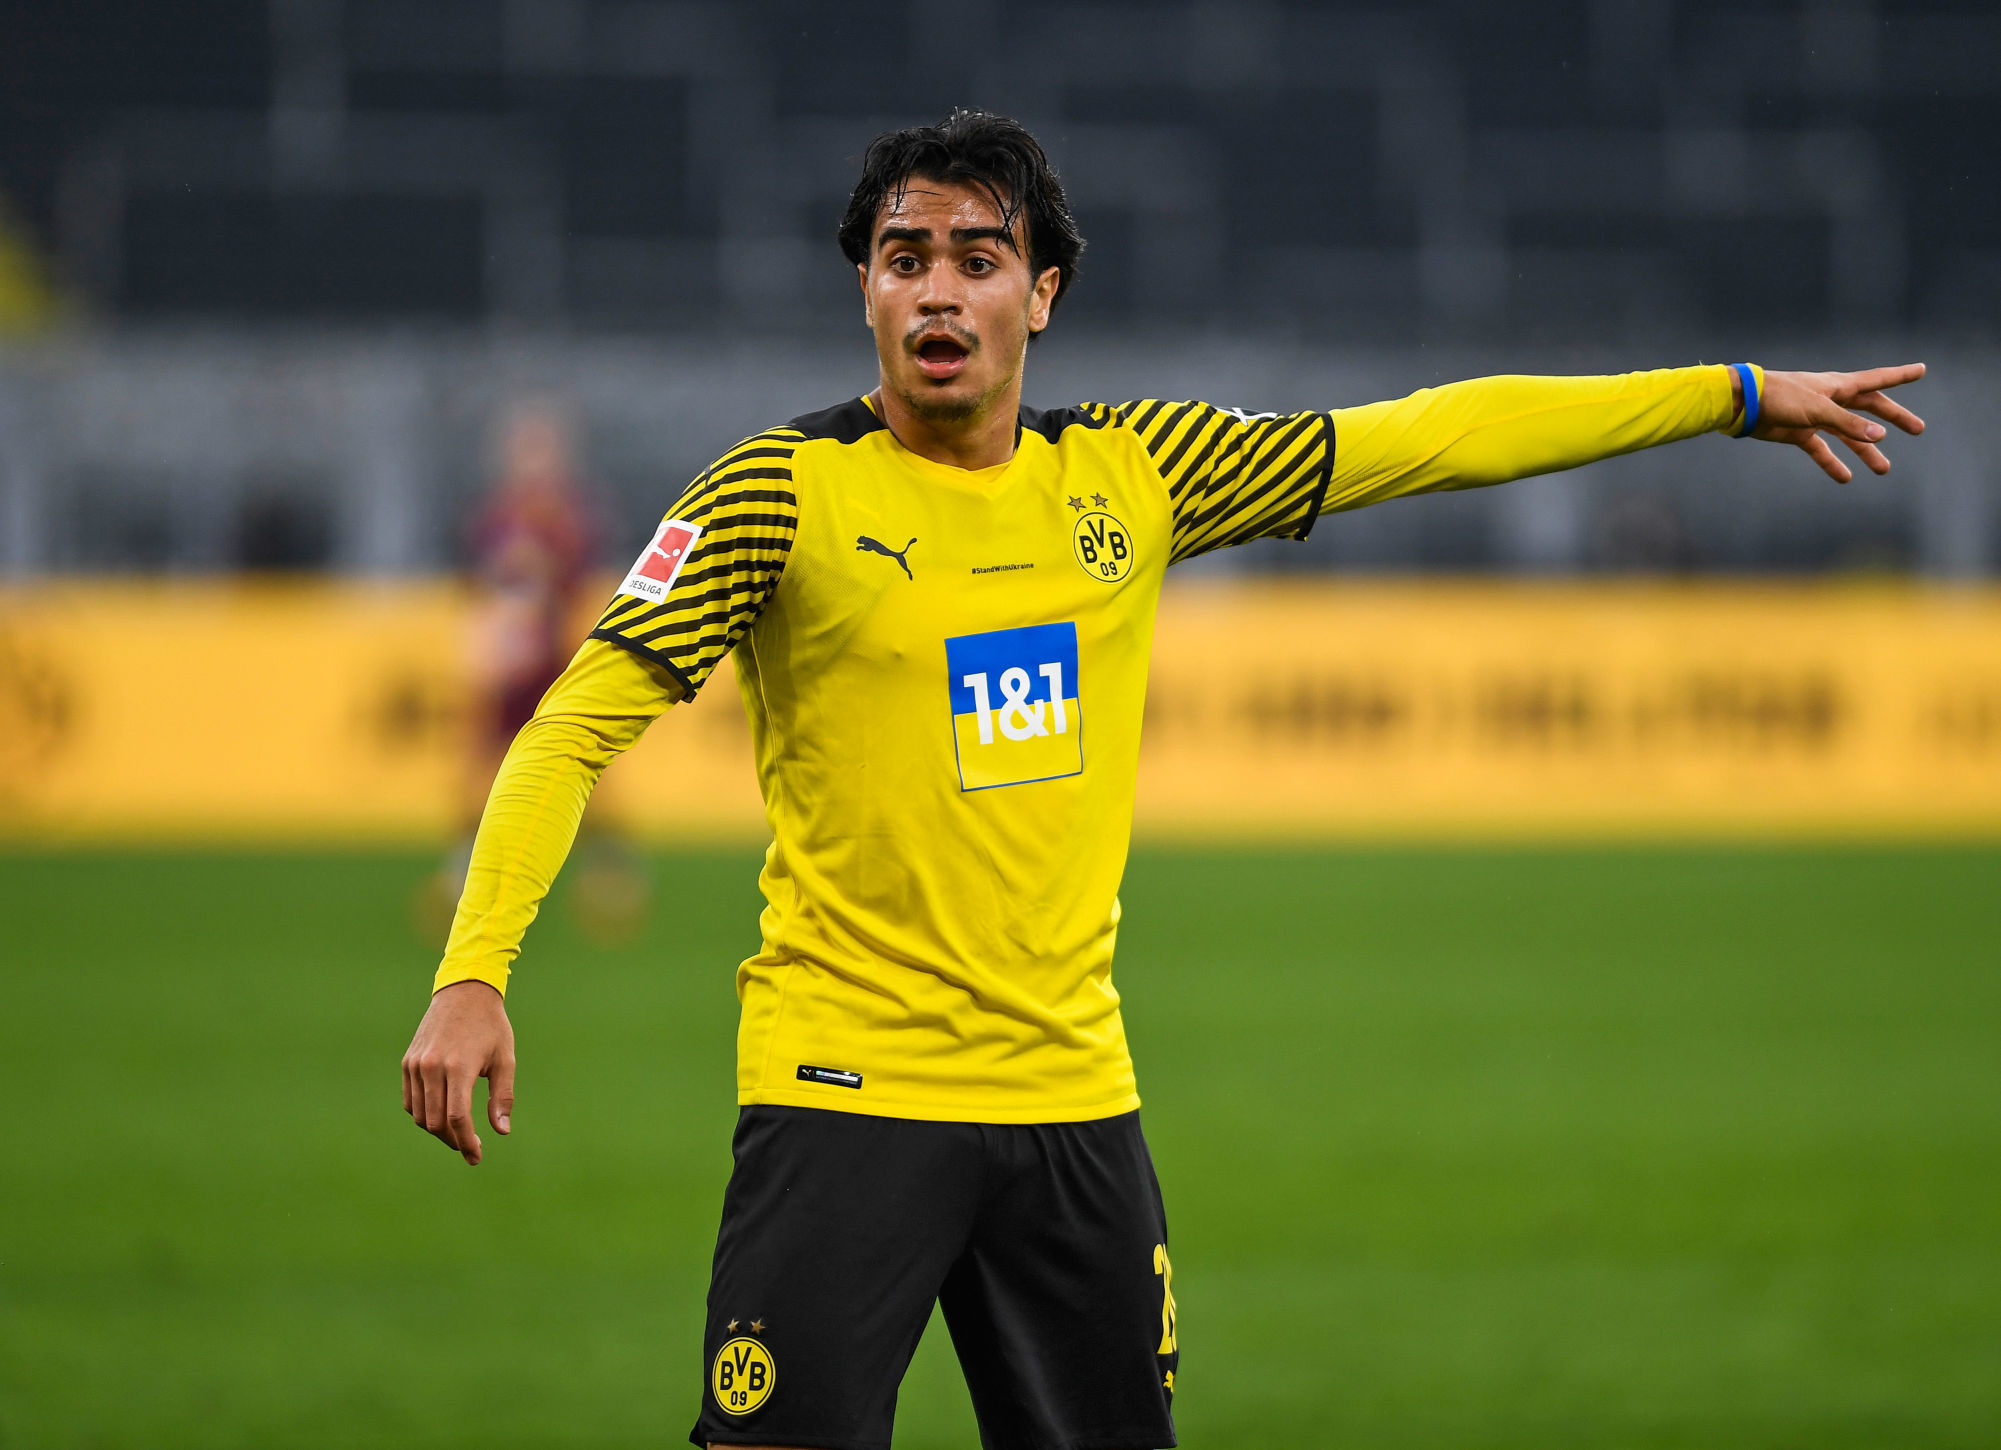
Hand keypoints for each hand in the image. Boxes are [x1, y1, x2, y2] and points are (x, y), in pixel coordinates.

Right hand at [401, 980, 515, 1164]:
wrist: (464, 993)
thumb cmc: (491, 1026)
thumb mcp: (505, 1059)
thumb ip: (502, 1097)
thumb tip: (501, 1132)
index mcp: (458, 1066)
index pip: (456, 1118)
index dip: (466, 1142)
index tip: (475, 1156)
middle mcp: (431, 1067)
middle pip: (435, 1122)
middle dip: (454, 1141)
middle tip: (471, 1148)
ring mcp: (415, 1065)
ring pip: (420, 1115)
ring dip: (438, 1131)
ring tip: (459, 1133)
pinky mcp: (407, 1063)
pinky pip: (410, 1101)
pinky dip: (423, 1115)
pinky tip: (441, 1117)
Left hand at [1752, 364, 1925, 482]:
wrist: (1743, 404)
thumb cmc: (1780, 398)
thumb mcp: (1818, 410)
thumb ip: (1849, 423)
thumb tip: (1880, 437)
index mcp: (1838, 386)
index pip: (1877, 380)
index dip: (1900, 376)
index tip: (1922, 370)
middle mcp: (1830, 399)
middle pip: (1869, 409)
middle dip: (1893, 418)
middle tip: (1918, 429)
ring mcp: (1815, 417)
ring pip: (1847, 435)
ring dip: (1865, 451)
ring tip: (1883, 469)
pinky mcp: (1799, 433)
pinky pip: (1821, 450)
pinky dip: (1832, 463)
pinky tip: (1845, 478)